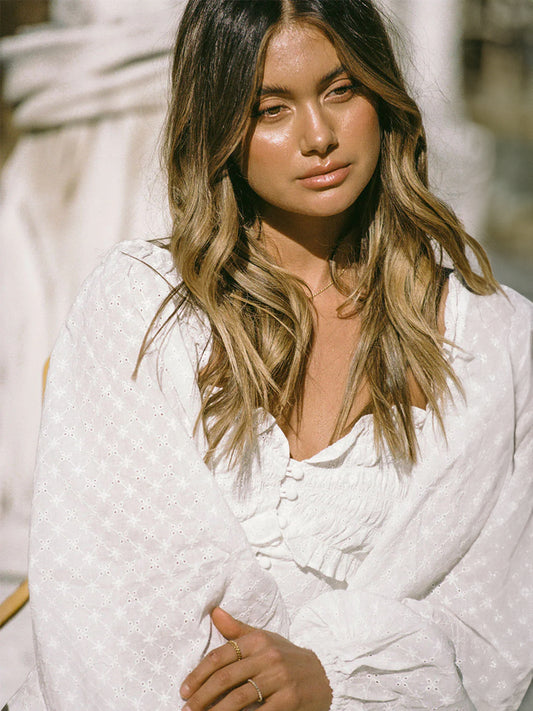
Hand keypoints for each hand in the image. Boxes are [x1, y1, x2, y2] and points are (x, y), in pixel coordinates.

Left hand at [180, 607, 331, 710]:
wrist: (325, 674)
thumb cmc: (287, 658)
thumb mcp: (264, 639)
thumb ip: (237, 630)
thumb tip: (214, 612)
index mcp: (258, 640)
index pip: (220, 656)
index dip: (198, 674)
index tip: (184, 690)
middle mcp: (269, 656)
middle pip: (225, 678)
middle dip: (202, 696)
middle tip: (187, 709)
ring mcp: (280, 679)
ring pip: (238, 698)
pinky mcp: (289, 701)